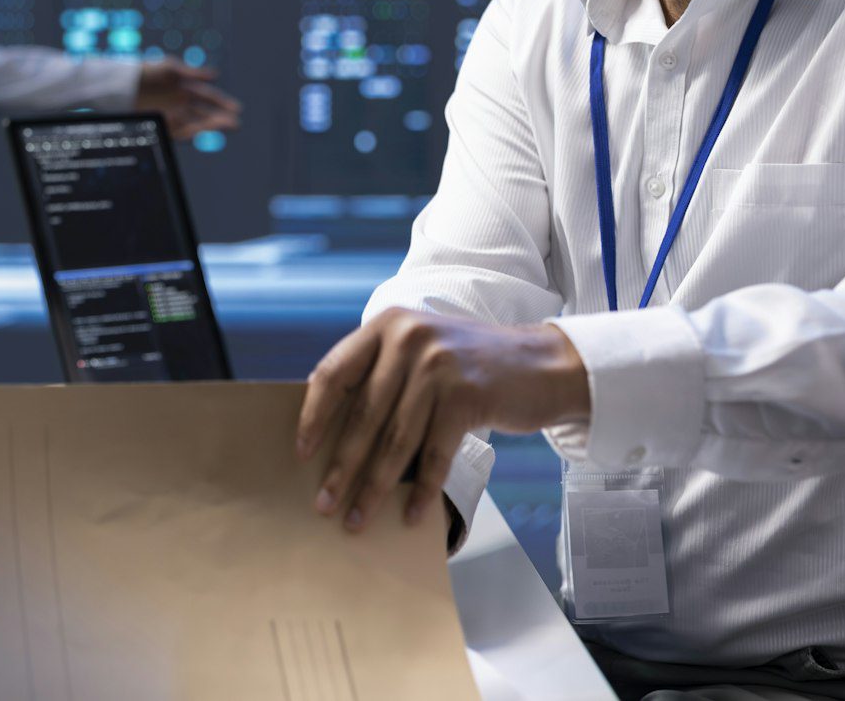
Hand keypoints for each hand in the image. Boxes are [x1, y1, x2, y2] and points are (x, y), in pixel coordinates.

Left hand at [132, 62, 242, 140]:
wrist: (123, 83)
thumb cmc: (147, 72)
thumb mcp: (170, 69)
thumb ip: (193, 72)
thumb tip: (215, 74)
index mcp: (186, 89)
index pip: (208, 97)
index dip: (222, 103)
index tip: (236, 109)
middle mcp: (182, 104)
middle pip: (205, 113)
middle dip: (220, 118)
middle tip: (235, 123)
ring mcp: (173, 115)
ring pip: (196, 123)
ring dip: (210, 126)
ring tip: (224, 127)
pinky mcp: (164, 125)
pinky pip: (181, 130)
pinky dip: (191, 130)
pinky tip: (201, 129)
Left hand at [295, 309, 590, 533]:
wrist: (542, 364)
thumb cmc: (471, 365)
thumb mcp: (421, 350)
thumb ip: (381, 373)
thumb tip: (329, 427)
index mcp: (387, 325)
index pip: (334, 373)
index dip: (314, 416)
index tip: (301, 452)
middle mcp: (409, 338)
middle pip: (362, 415)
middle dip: (340, 466)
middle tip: (323, 503)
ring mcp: (438, 366)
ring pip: (394, 441)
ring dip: (373, 487)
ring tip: (356, 519)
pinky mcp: (466, 396)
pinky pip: (433, 454)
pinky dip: (421, 490)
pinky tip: (408, 515)